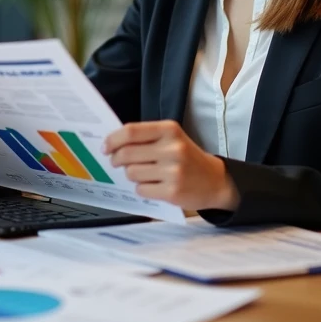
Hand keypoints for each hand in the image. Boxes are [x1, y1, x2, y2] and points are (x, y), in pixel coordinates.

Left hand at [103, 121, 239, 211]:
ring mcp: (173, 171)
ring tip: (143, 174)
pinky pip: (141, 190)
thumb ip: (146, 138)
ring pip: (131, 173)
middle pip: (126, 154)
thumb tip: (112, 144)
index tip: (105, 147)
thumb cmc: (187, 157)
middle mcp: (173, 148)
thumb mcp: (172, 139)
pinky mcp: (173, 191)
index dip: (113, 140)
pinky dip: (142, 189)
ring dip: (131, 175)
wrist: (215, 180)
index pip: (131, 131)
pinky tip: (153, 186)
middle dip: (116, 159)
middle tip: (116, 162)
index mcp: (169, 130)